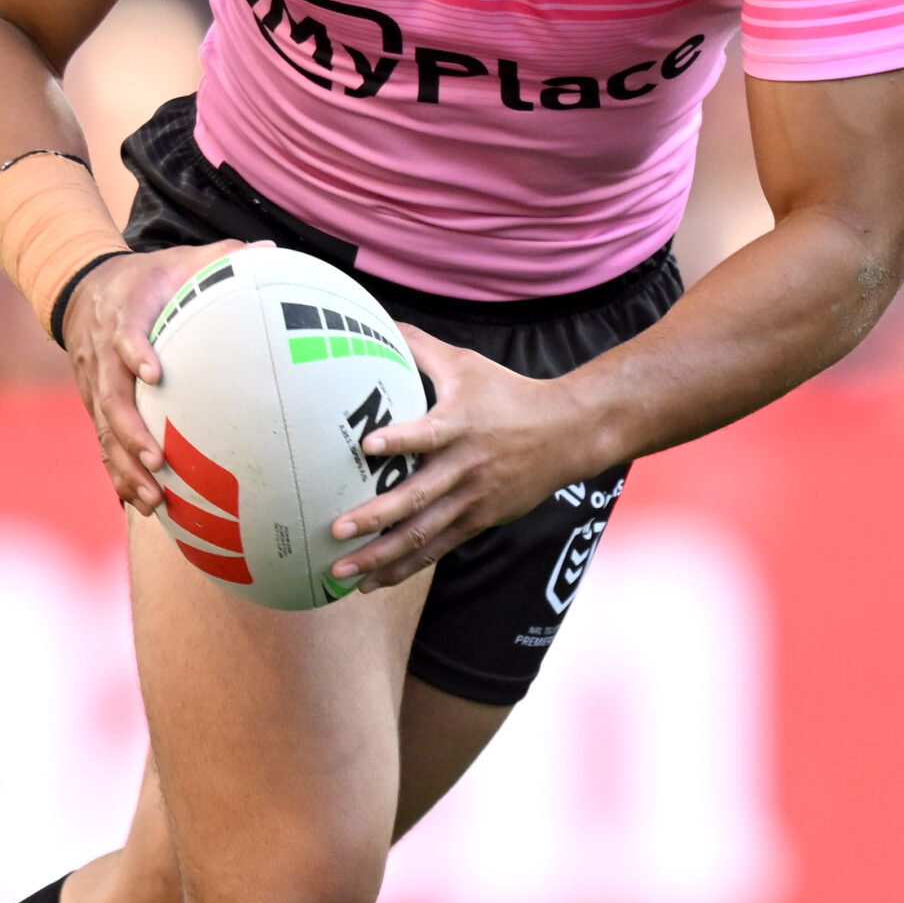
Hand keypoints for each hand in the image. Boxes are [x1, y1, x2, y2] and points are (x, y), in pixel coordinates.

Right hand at [60, 241, 260, 510]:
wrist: (81, 290)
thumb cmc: (144, 279)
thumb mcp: (176, 260)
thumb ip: (219, 258)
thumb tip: (270, 250)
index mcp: (123, 317)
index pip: (124, 335)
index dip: (134, 352)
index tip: (153, 373)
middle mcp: (102, 356)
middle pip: (109, 398)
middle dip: (129, 433)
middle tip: (156, 460)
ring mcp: (95, 386)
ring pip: (103, 431)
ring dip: (124, 467)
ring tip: (152, 499)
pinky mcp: (95, 407)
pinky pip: (104, 445)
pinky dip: (119, 475)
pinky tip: (142, 506)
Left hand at [327, 327, 585, 589]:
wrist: (567, 435)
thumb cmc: (509, 394)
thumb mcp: (467, 364)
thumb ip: (420, 348)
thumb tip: (377, 320)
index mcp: (460, 426)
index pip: (427, 434)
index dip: (399, 440)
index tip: (367, 445)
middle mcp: (465, 468)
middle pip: (417, 499)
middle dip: (374, 518)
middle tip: (336, 529)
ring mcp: (472, 500)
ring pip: (422, 535)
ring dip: (381, 557)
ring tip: (342, 571)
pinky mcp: (477, 521)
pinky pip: (436, 549)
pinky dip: (403, 567)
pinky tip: (372, 582)